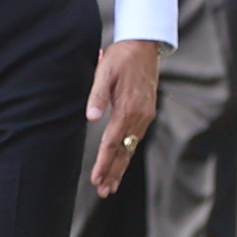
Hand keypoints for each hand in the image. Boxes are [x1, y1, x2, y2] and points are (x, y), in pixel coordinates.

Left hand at [86, 39, 164, 196]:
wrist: (145, 46)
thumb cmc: (121, 58)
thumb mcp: (104, 72)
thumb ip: (97, 96)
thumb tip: (90, 117)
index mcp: (128, 109)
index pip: (113, 143)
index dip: (103, 163)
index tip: (96, 179)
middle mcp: (140, 116)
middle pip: (124, 151)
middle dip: (114, 172)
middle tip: (104, 191)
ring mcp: (145, 115)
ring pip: (131, 147)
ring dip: (121, 166)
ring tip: (112, 184)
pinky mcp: (146, 112)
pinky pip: (136, 138)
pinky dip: (128, 153)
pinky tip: (122, 161)